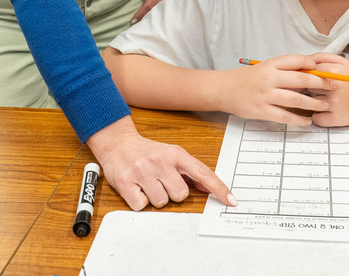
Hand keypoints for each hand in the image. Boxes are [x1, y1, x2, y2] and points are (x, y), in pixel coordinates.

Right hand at [86, 116, 234, 210]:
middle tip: (161, 182)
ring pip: (161, 202)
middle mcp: (160, 161)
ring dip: (155, 198)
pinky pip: (141, 205)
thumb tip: (207, 188)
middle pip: (181, 195)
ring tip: (147, 184)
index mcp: (175, 154)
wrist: (117, 143)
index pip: (203, 173)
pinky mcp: (125, 182)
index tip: (231, 201)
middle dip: (172, 193)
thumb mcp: (170, 155)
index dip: (219, 188)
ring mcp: (143, 171)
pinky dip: (139, 201)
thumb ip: (188, 171)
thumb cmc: (146, 152)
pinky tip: (136, 188)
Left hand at [131, 0, 173, 22]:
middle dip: (147, 18)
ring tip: (144, 23)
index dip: (141, 13)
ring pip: (162, 9)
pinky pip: (166, 6)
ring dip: (154, 16)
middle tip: (138, 26)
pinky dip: (159, 12)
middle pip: (156, 9)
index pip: (149, 4)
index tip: (133, 20)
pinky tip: (154, 18)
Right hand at [221, 54, 334, 125]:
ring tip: (325, 105)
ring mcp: (265, 95)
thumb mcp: (264, 68)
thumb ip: (284, 70)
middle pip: (300, 79)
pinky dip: (298, 119)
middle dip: (321, 83)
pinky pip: (284, 116)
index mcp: (270, 64)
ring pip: (295, 98)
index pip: (297, 60)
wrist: (223, 89)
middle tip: (334, 86)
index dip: (313, 65)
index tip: (323, 70)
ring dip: (313, 103)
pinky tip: (308, 121)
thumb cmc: (247, 79)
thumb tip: (309, 73)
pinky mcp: (261, 111)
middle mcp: (269, 78)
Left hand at [306, 53, 348, 127]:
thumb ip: (323, 58)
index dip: (311, 75)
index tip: (315, 78)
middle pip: (309, 87)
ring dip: (315, 102)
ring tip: (326, 100)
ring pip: (311, 102)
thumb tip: (305, 62)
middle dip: (313, 88)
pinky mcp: (337, 119)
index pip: (309, 72)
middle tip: (323, 89)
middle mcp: (334, 88)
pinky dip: (319, 116)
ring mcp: (335, 104)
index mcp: (335, 72)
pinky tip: (326, 111)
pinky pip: (317, 118)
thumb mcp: (344, 62)